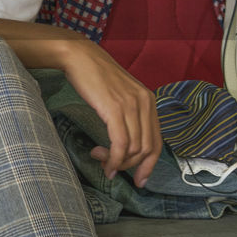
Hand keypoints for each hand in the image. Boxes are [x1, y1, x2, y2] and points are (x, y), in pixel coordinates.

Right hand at [62, 37, 160, 187]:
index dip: (149, 165)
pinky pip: (120, 143)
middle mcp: (145, 103)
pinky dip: (113, 158)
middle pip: (147, 149)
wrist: (80, 56)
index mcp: (149, 101)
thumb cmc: (95, 77)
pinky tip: (103, 161)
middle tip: (112, 170)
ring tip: (101, 161)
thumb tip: (127, 145)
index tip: (138, 180)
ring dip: (117, 162)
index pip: (157, 142)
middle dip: (131, 167)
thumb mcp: (120, 95)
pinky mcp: (115, 108)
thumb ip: (129, 115)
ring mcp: (131, 106)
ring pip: (134, 149)